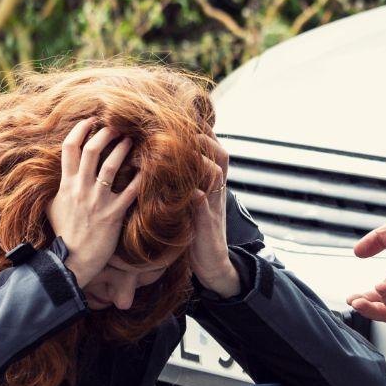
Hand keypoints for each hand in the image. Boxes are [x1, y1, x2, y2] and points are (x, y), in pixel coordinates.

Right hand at [48, 119, 142, 284]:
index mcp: (66, 184)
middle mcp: (81, 189)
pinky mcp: (112, 215)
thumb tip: (60, 175)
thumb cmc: (63, 234)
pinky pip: (129, 192)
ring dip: (122, 150)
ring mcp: (97, 201)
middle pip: (92, 150)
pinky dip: (139, 178)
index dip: (80, 129)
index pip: (69, 148)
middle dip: (105, 133)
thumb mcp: (53, 207)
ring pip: (110, 166)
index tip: (90, 120)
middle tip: (116, 126)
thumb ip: (59, 188)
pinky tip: (147, 168)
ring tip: (130, 140)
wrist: (71, 260)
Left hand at [190, 134, 240, 298]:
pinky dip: (194, 193)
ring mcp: (214, 206)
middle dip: (202, 139)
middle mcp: (218, 191)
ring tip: (175, 150)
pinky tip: (180, 185)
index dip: (203, 133)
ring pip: (214, 173)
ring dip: (197, 160)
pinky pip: (203, 203)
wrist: (213, 265)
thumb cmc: (197, 233)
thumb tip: (166, 163)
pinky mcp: (206, 224)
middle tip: (178, 130)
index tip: (184, 120)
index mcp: (215, 185)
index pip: (215, 149)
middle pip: (220, 154)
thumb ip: (186, 184)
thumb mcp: (194, 204)